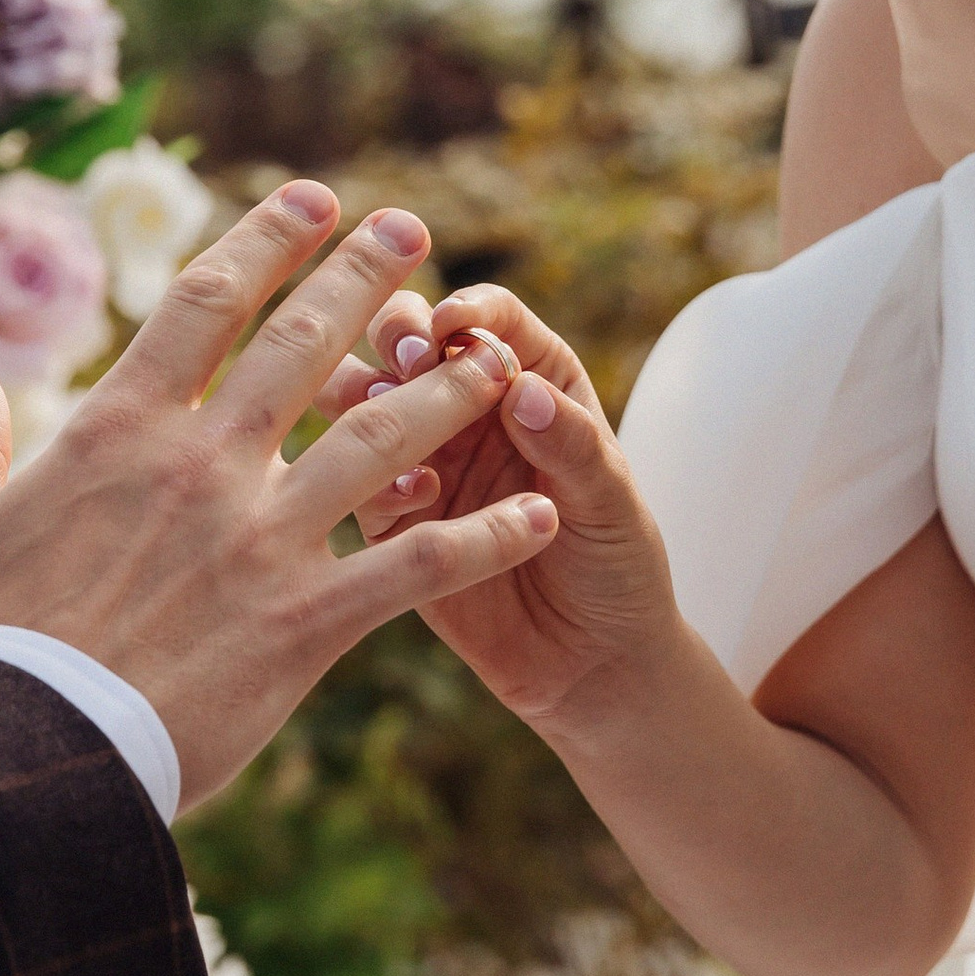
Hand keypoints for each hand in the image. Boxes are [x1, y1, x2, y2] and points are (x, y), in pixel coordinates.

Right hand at [0, 182, 556, 811]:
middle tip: (414, 229)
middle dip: (366, 278)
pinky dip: (483, 538)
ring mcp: (259, 539)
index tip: (313, 201)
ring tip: (497, 357)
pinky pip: (413, 565)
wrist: (18, 758)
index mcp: (118, 430)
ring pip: (379, 441)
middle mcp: (201, 465)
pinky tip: (539, 516)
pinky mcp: (303, 620)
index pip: (206, 303)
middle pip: (303, 343)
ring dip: (446, 393)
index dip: (266, 240)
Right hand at [312, 282, 680, 725]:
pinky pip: (358, 482)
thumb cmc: (615, 564)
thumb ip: (569, 443)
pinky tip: (404, 494)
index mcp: (531, 378)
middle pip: (412, 340)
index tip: (452, 325)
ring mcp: (422, 459)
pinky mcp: (390, 520)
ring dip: (364, 392)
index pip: (491, 319)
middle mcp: (466, 409)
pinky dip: (370, 475)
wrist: (590, 664)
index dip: (468, 311)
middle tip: (407, 359)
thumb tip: (522, 392)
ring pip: (365, 400)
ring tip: (381, 412)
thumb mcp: (610, 500)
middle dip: (399, 335)